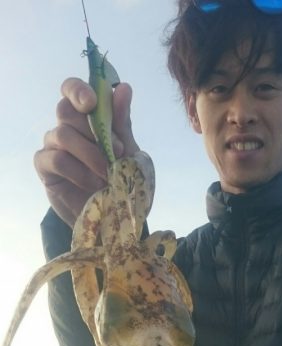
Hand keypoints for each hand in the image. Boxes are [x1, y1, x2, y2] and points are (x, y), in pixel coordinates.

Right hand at [34, 78, 139, 227]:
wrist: (112, 214)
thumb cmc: (120, 178)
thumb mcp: (129, 151)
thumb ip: (122, 123)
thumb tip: (123, 88)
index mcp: (86, 116)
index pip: (72, 89)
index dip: (78, 90)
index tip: (92, 102)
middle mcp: (66, 125)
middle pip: (66, 110)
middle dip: (93, 129)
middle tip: (116, 151)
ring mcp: (52, 144)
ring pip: (63, 134)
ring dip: (90, 154)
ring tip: (108, 174)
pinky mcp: (45, 166)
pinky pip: (57, 159)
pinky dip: (79, 171)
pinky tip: (93, 184)